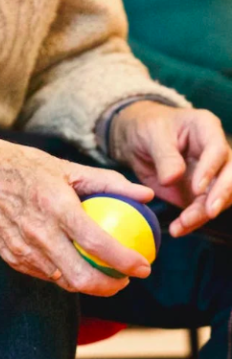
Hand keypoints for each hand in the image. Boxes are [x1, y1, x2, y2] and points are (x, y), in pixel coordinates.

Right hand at [0, 123, 153, 296]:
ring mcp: (21, 249)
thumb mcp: (66, 167)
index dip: (126, 261)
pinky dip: (63, 274)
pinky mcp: (11, 257)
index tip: (144, 266)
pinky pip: (44, 274)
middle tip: (124, 279)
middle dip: (110, 286)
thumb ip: (109, 182)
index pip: (97, 244)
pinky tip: (72, 262)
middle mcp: (38, 232)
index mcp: (55, 206)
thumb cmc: (23, 167)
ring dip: (88, 283)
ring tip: (102, 272)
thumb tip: (145, 195)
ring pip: (63, 281)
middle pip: (81, 278)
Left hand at [111, 101, 231, 236]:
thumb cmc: (147, 128)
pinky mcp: (199, 193)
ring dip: (203, 214)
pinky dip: (191, 222)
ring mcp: (210, 174)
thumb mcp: (152, 135)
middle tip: (208, 212)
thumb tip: (172, 179)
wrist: (136, 141)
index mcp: (206, 129)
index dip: (210, 170)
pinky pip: (201, 210)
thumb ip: (164, 156)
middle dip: (221, 195)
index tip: (197, 188)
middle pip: (230, 175)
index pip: (218, 150)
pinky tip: (178, 229)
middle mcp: (215, 152)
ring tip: (182, 224)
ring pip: (218, 197)